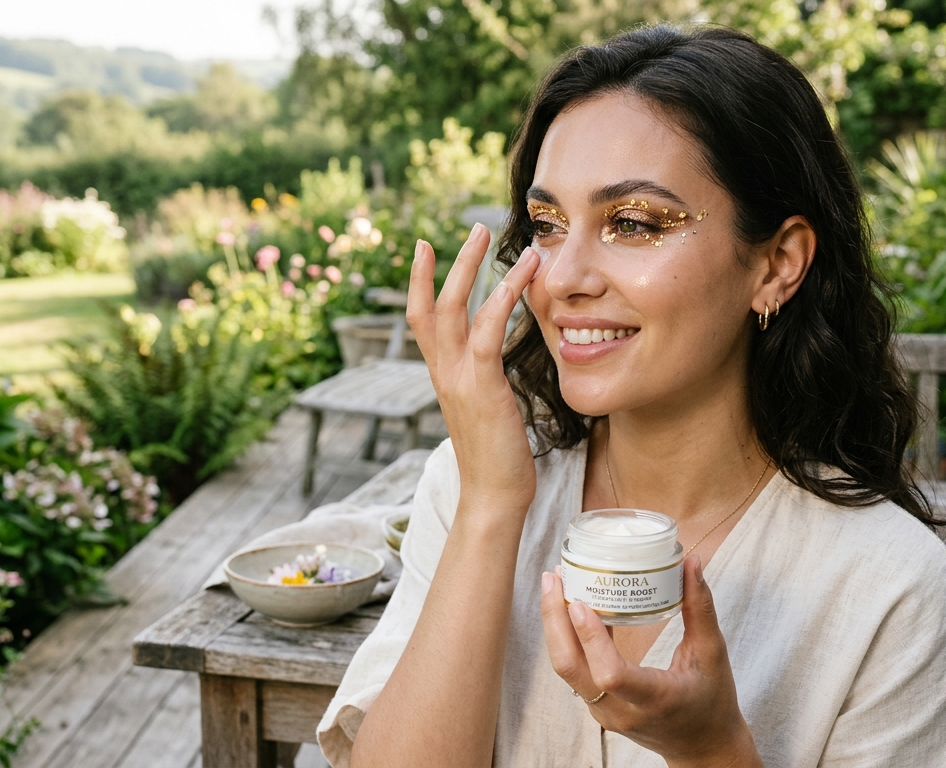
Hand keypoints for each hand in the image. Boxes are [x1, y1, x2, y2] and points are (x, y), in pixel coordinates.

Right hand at [406, 225, 540, 513]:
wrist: (494, 498)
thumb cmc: (499, 460)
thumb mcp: (487, 411)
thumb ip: (484, 384)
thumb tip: (493, 368)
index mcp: (444, 377)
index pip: (422, 320)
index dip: (420, 281)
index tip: (426, 247)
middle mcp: (443, 373)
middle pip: (431, 305)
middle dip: (449, 263)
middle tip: (473, 227)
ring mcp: (458, 379)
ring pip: (454, 309)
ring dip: (471, 267)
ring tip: (491, 234)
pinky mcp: (482, 387)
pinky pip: (487, 331)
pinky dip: (503, 297)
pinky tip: (525, 274)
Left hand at [541, 556, 763, 767]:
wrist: (703, 746)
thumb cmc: (712, 700)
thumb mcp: (713, 654)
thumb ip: (700, 608)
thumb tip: (691, 562)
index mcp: (655, 699)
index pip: (612, 674)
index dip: (591, 639)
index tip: (580, 603)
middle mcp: (622, 711)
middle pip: (571, 667)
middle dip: (555, 618)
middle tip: (555, 576)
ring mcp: (604, 713)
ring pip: (566, 669)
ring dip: (555, 625)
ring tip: (556, 583)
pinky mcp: (597, 707)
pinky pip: (573, 670)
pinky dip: (566, 637)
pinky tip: (568, 606)